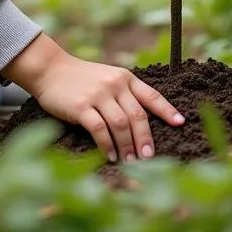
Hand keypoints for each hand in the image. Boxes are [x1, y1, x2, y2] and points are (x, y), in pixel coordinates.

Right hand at [1, 34, 184, 160]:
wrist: (51, 70)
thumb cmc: (82, 80)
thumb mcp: (107, 80)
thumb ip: (124, 95)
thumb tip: (142, 125)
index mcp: (125, 77)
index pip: (151, 95)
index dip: (166, 110)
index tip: (180, 123)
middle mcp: (114, 84)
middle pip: (137, 116)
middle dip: (145, 140)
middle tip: (149, 159)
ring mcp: (98, 94)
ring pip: (120, 124)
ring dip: (127, 147)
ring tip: (130, 161)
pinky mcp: (81, 106)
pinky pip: (99, 129)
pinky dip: (107, 145)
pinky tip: (109, 156)